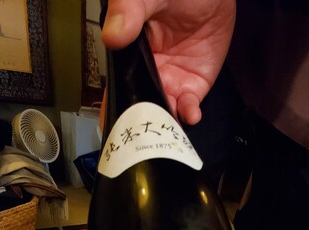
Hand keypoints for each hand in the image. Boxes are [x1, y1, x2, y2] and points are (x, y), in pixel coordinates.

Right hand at [102, 0, 235, 123]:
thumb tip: (113, 36)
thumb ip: (128, 12)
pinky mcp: (195, 83)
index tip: (113, 125)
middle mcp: (149, 72)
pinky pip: (190, 105)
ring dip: (165, 123)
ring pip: (165, 111)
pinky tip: (190, 114)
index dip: (114, 108)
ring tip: (166, 130)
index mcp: (130, 54)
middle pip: (141, 106)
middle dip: (141, 124)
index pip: (117, 86)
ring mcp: (172, 80)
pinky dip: (189, 114)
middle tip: (142, 138)